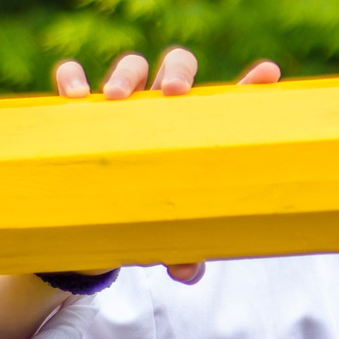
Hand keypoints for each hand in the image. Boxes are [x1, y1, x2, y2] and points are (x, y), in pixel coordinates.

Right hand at [50, 46, 279, 283]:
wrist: (96, 224)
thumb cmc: (147, 221)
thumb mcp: (167, 237)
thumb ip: (181, 250)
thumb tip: (185, 271)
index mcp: (195, 132)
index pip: (228, 102)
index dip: (250, 84)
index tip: (267, 73)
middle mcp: (161, 110)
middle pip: (177, 68)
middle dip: (178, 71)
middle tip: (174, 93)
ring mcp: (122, 108)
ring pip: (131, 66)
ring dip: (126, 73)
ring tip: (118, 98)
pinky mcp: (81, 114)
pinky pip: (71, 79)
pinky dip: (71, 77)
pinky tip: (75, 97)